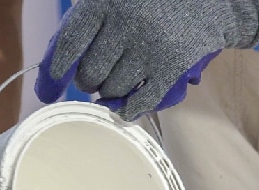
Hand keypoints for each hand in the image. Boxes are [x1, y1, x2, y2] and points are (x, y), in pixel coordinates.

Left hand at [35, 0, 258, 120]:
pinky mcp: (173, 66)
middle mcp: (127, 24)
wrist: (212, 0)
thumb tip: (54, 70)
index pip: (69, 44)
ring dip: (110, 93)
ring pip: (113, 90)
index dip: (54, 72)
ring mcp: (151, 47)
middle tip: (95, 76)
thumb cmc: (150, 2)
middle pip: (90, 74)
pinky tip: (127, 108)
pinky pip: (142, 101)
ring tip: (118, 80)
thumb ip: (86, 24)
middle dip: (88, 81)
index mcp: (105, 2)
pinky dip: (130, 109)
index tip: (47, 91)